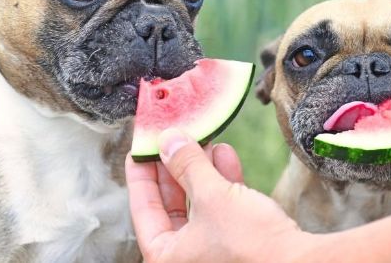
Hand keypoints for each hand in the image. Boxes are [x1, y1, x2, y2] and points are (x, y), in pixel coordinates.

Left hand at [125, 130, 303, 262]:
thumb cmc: (251, 244)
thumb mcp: (212, 195)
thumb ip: (187, 165)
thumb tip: (168, 140)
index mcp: (166, 258)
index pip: (143, 208)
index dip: (141, 174)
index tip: (140, 149)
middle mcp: (186, 259)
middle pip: (171, 205)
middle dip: (176, 168)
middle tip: (173, 139)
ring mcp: (212, 254)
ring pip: (198, 205)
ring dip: (202, 171)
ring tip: (204, 140)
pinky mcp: (237, 247)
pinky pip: (221, 210)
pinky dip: (223, 184)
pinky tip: (226, 156)